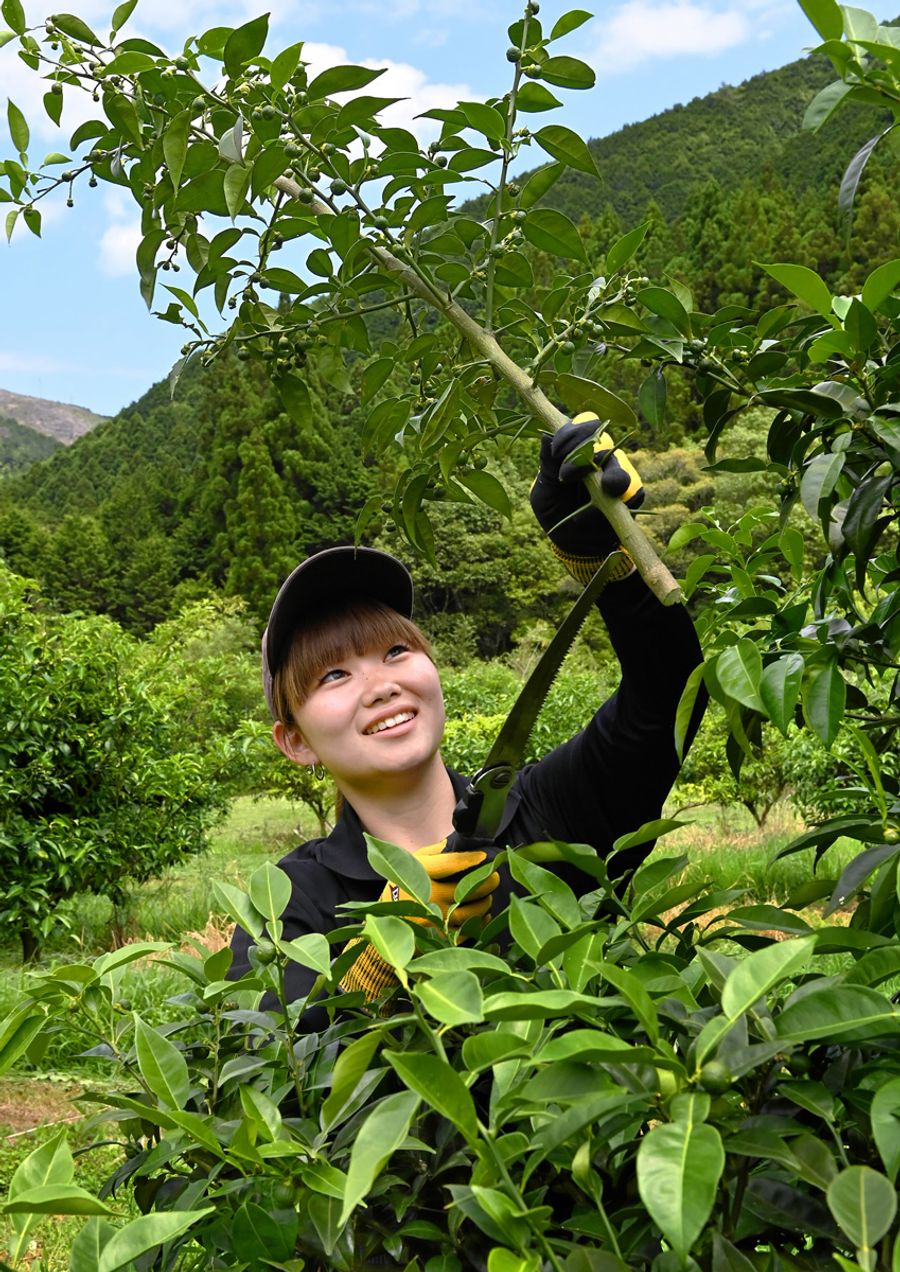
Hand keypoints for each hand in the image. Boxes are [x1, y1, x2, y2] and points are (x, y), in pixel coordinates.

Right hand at [383, 833, 500, 927]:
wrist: (384, 918)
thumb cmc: (402, 884)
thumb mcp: (413, 861)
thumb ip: (435, 852)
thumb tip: (457, 844)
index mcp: (421, 873)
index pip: (451, 864)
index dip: (471, 859)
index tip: (485, 856)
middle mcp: (427, 896)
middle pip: (467, 890)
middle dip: (486, 883)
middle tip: (494, 878)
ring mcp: (433, 918)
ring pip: (469, 912)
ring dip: (484, 904)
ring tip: (487, 897)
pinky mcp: (436, 936)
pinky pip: (464, 932)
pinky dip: (477, 924)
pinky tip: (481, 916)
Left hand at [530, 412, 643, 559]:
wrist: (574, 544)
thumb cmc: (555, 512)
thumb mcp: (543, 492)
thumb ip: (547, 467)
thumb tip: (546, 438)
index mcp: (576, 449)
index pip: (581, 425)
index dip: (571, 433)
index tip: (556, 452)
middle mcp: (599, 456)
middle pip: (602, 437)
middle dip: (584, 452)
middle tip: (567, 475)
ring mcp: (617, 473)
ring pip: (620, 462)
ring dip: (607, 476)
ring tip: (597, 492)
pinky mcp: (632, 493)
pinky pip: (633, 489)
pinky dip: (618, 500)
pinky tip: (600, 514)